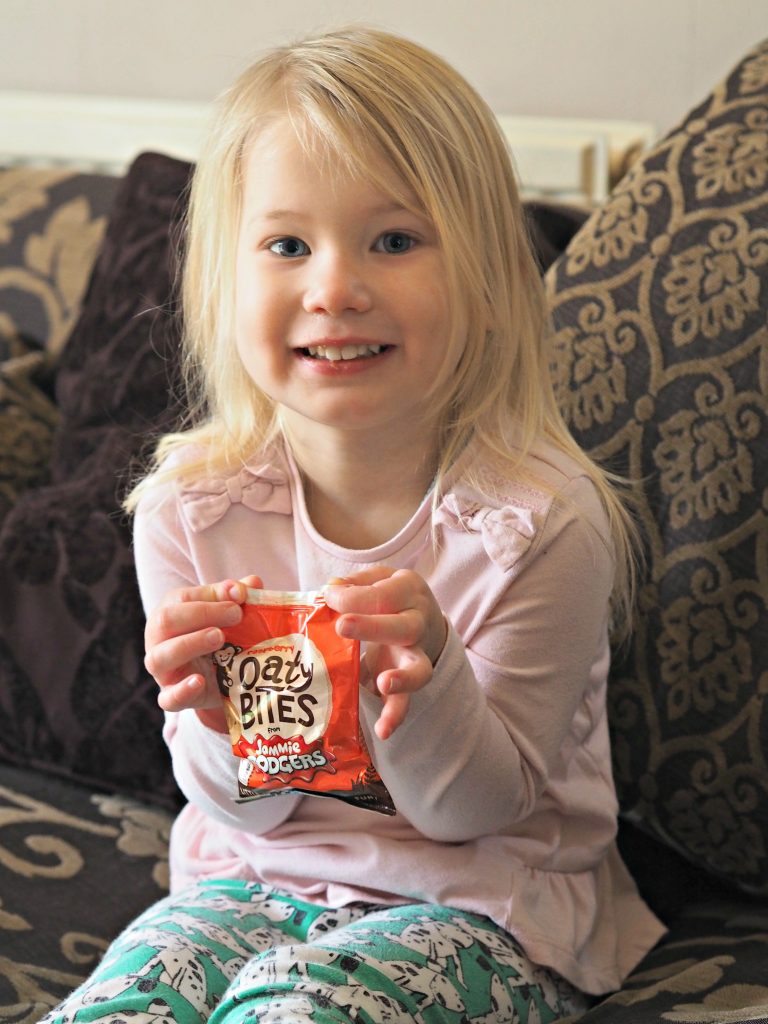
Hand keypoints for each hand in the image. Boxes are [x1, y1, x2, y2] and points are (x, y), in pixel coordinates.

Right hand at [144, 575, 261, 729]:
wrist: (219, 678)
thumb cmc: (220, 635)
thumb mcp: (227, 614)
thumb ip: (238, 596)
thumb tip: (253, 582)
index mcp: (170, 611)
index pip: (182, 598)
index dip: (211, 595)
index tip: (240, 596)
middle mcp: (159, 638)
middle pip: (165, 621)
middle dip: (201, 614)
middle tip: (235, 615)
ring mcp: (163, 669)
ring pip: (160, 657)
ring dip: (190, 644)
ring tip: (219, 638)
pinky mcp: (172, 697)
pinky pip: (168, 698)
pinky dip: (181, 691)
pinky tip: (199, 681)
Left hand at [325, 567, 446, 740]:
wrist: (426, 617)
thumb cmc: (391, 596)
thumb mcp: (378, 578)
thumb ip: (355, 583)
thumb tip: (330, 591)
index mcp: (408, 592)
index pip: (382, 594)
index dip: (352, 597)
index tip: (329, 597)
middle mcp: (417, 624)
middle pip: (403, 627)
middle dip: (373, 627)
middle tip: (342, 626)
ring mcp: (415, 655)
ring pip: (419, 670)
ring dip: (402, 679)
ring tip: (383, 684)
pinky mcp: (406, 682)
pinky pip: (405, 701)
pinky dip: (394, 716)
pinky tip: (382, 730)